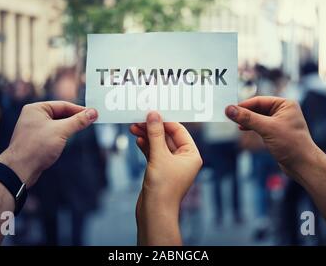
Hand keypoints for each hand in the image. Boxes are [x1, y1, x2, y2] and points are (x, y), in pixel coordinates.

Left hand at [0, 101, 97, 187]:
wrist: (19, 169)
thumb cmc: (36, 147)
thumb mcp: (61, 131)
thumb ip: (78, 121)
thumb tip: (93, 113)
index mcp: (36, 109)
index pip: (63, 105)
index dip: (79, 109)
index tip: (93, 113)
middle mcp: (33, 116)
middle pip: (60, 114)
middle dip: (75, 118)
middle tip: (91, 121)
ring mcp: (34, 128)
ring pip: (57, 124)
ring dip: (69, 127)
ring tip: (83, 129)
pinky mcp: (36, 140)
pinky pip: (53, 133)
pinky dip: (63, 135)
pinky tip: (69, 139)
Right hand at [130, 112, 201, 244]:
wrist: (154, 213)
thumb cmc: (163, 187)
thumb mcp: (159, 156)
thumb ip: (156, 133)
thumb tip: (153, 115)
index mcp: (192, 155)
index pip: (179, 131)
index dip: (165, 121)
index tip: (151, 112)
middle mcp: (184, 159)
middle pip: (168, 136)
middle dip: (153, 128)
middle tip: (139, 119)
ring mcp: (171, 165)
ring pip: (159, 144)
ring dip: (147, 135)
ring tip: (133, 127)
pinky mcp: (160, 170)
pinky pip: (154, 153)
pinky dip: (146, 146)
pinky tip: (137, 139)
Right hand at [225, 97, 318, 178]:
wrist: (303, 165)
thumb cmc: (291, 144)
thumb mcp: (267, 128)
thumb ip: (247, 118)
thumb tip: (230, 109)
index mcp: (285, 104)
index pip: (259, 101)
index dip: (244, 105)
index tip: (229, 109)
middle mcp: (283, 111)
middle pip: (258, 108)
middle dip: (245, 113)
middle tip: (229, 116)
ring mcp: (280, 122)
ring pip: (258, 117)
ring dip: (247, 120)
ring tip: (235, 123)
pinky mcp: (277, 132)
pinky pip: (260, 125)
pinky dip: (251, 126)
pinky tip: (243, 128)